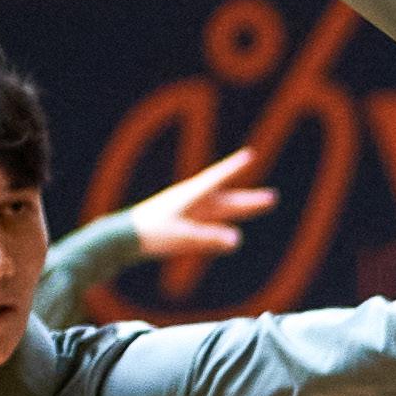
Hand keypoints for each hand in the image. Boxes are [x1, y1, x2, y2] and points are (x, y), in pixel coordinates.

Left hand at [126, 147, 277, 269]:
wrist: (122, 239)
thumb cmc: (150, 233)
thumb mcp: (182, 236)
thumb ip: (209, 238)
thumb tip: (238, 239)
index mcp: (191, 196)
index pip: (218, 179)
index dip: (234, 168)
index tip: (250, 155)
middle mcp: (192, 203)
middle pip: (227, 199)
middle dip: (250, 199)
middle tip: (273, 197)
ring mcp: (188, 215)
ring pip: (222, 211)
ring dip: (242, 209)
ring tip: (263, 204)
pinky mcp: (182, 227)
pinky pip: (210, 225)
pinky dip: (224, 227)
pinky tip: (232, 234)